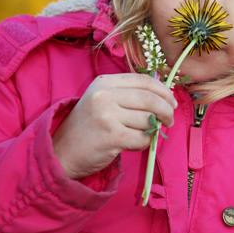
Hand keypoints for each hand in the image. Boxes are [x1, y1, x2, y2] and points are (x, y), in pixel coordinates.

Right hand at [52, 73, 176, 179]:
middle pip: (150, 99)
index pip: (144, 80)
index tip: (172, 101)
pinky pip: (142, 138)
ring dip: (152, 130)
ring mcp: (107, 115)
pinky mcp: (111, 136)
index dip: (163, 91)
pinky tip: (133, 144)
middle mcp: (105, 95)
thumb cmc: (88, 126)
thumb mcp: (102, 100)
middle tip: (169, 120)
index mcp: (104, 82)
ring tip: (144, 134)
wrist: (61, 152)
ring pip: (147, 120)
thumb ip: (128, 94)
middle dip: (166, 110)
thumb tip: (164, 95)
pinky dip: (144, 143)